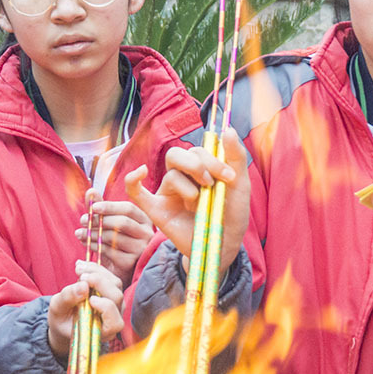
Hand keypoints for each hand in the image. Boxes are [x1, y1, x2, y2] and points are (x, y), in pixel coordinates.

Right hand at [46, 260, 124, 357]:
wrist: (65, 319)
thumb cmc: (62, 320)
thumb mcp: (57, 311)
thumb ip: (67, 300)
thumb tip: (83, 286)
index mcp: (103, 332)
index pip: (115, 323)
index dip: (107, 309)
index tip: (91, 300)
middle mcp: (113, 318)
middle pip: (116, 297)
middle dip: (100, 283)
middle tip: (81, 276)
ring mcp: (115, 304)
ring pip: (115, 284)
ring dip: (97, 272)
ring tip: (78, 268)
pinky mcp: (111, 291)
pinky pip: (109, 277)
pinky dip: (96, 269)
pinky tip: (81, 266)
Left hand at [75, 189, 152, 284]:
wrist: (120, 268)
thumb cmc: (116, 241)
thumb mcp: (109, 222)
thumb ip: (100, 206)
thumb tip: (90, 191)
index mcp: (143, 219)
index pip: (128, 209)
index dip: (110, 206)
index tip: (93, 207)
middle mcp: (146, 233)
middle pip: (122, 222)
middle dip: (99, 220)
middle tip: (83, 220)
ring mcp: (140, 249)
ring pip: (114, 237)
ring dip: (93, 233)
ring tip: (80, 233)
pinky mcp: (131, 262)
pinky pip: (110, 251)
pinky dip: (95, 246)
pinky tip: (87, 244)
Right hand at [124, 128, 249, 270]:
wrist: (224, 244)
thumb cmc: (231, 213)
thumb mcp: (239, 184)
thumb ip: (236, 157)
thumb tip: (228, 129)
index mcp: (200, 167)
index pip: (197, 150)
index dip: (212, 159)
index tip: (230, 177)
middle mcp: (182, 177)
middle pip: (176, 155)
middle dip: (195, 165)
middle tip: (209, 183)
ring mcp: (168, 193)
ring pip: (170, 175)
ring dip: (188, 188)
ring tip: (199, 203)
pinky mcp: (157, 210)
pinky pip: (136, 193)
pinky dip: (133, 180)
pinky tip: (140, 173)